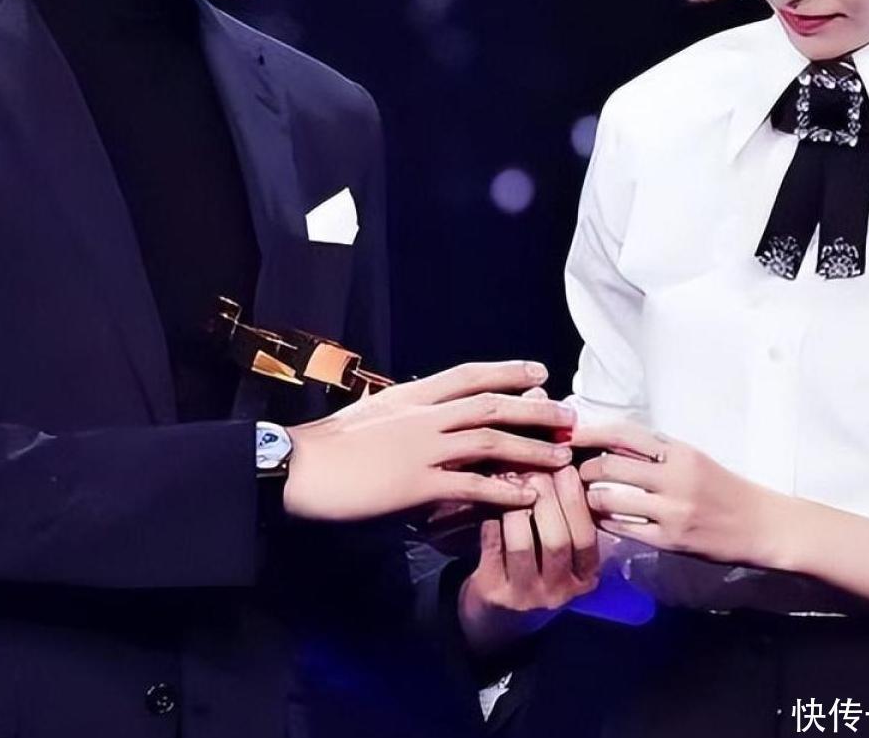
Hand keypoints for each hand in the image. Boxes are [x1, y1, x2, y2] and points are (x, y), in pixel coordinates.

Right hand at [282, 361, 575, 521]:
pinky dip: (502, 491)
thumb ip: (408, 410)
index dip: (507, 371)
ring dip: (530, 449)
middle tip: (569, 414)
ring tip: (561, 457)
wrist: (300, 465)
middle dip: (534, 409)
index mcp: (414, 395)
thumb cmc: (331, 442)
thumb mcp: (375, 412)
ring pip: (490, 442)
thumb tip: (430, 405)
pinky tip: (526, 497)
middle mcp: (425, 415)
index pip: (470, 375)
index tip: (539, 371)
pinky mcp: (417, 484)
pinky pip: (470, 486)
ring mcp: (423, 448)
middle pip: (491, 405)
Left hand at [457, 467, 600, 657]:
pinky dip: (491, 520)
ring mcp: (526, 596)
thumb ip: (567, 517)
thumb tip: (561, 461)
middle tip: (532, 470)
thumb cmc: (536, 570)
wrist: (498, 618)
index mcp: (585, 577)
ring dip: (515, 507)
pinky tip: (489, 504)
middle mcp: (560, 591)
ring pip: (522, 542)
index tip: (565, 466)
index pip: (586, 537)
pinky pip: (492, 548)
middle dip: (544, 497)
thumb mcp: (561, 553)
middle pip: (556, 539)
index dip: (575, 499)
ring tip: (509, 484)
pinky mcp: (494, 594)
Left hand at [574, 420, 784, 564]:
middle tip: (574, 472)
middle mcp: (674, 477)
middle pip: (610, 466)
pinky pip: (623, 529)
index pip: (624, 434)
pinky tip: (600, 519)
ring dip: (589, 497)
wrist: (759, 524)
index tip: (569, 436)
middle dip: (584, 469)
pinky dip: (605, 522)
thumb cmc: (721, 486)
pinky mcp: (670, 541)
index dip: (591, 433)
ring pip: (610, 499)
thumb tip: (609, 441)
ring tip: (585, 496)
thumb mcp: (692, 457)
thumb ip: (655, 450)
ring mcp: (671, 511)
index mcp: (679, 451)